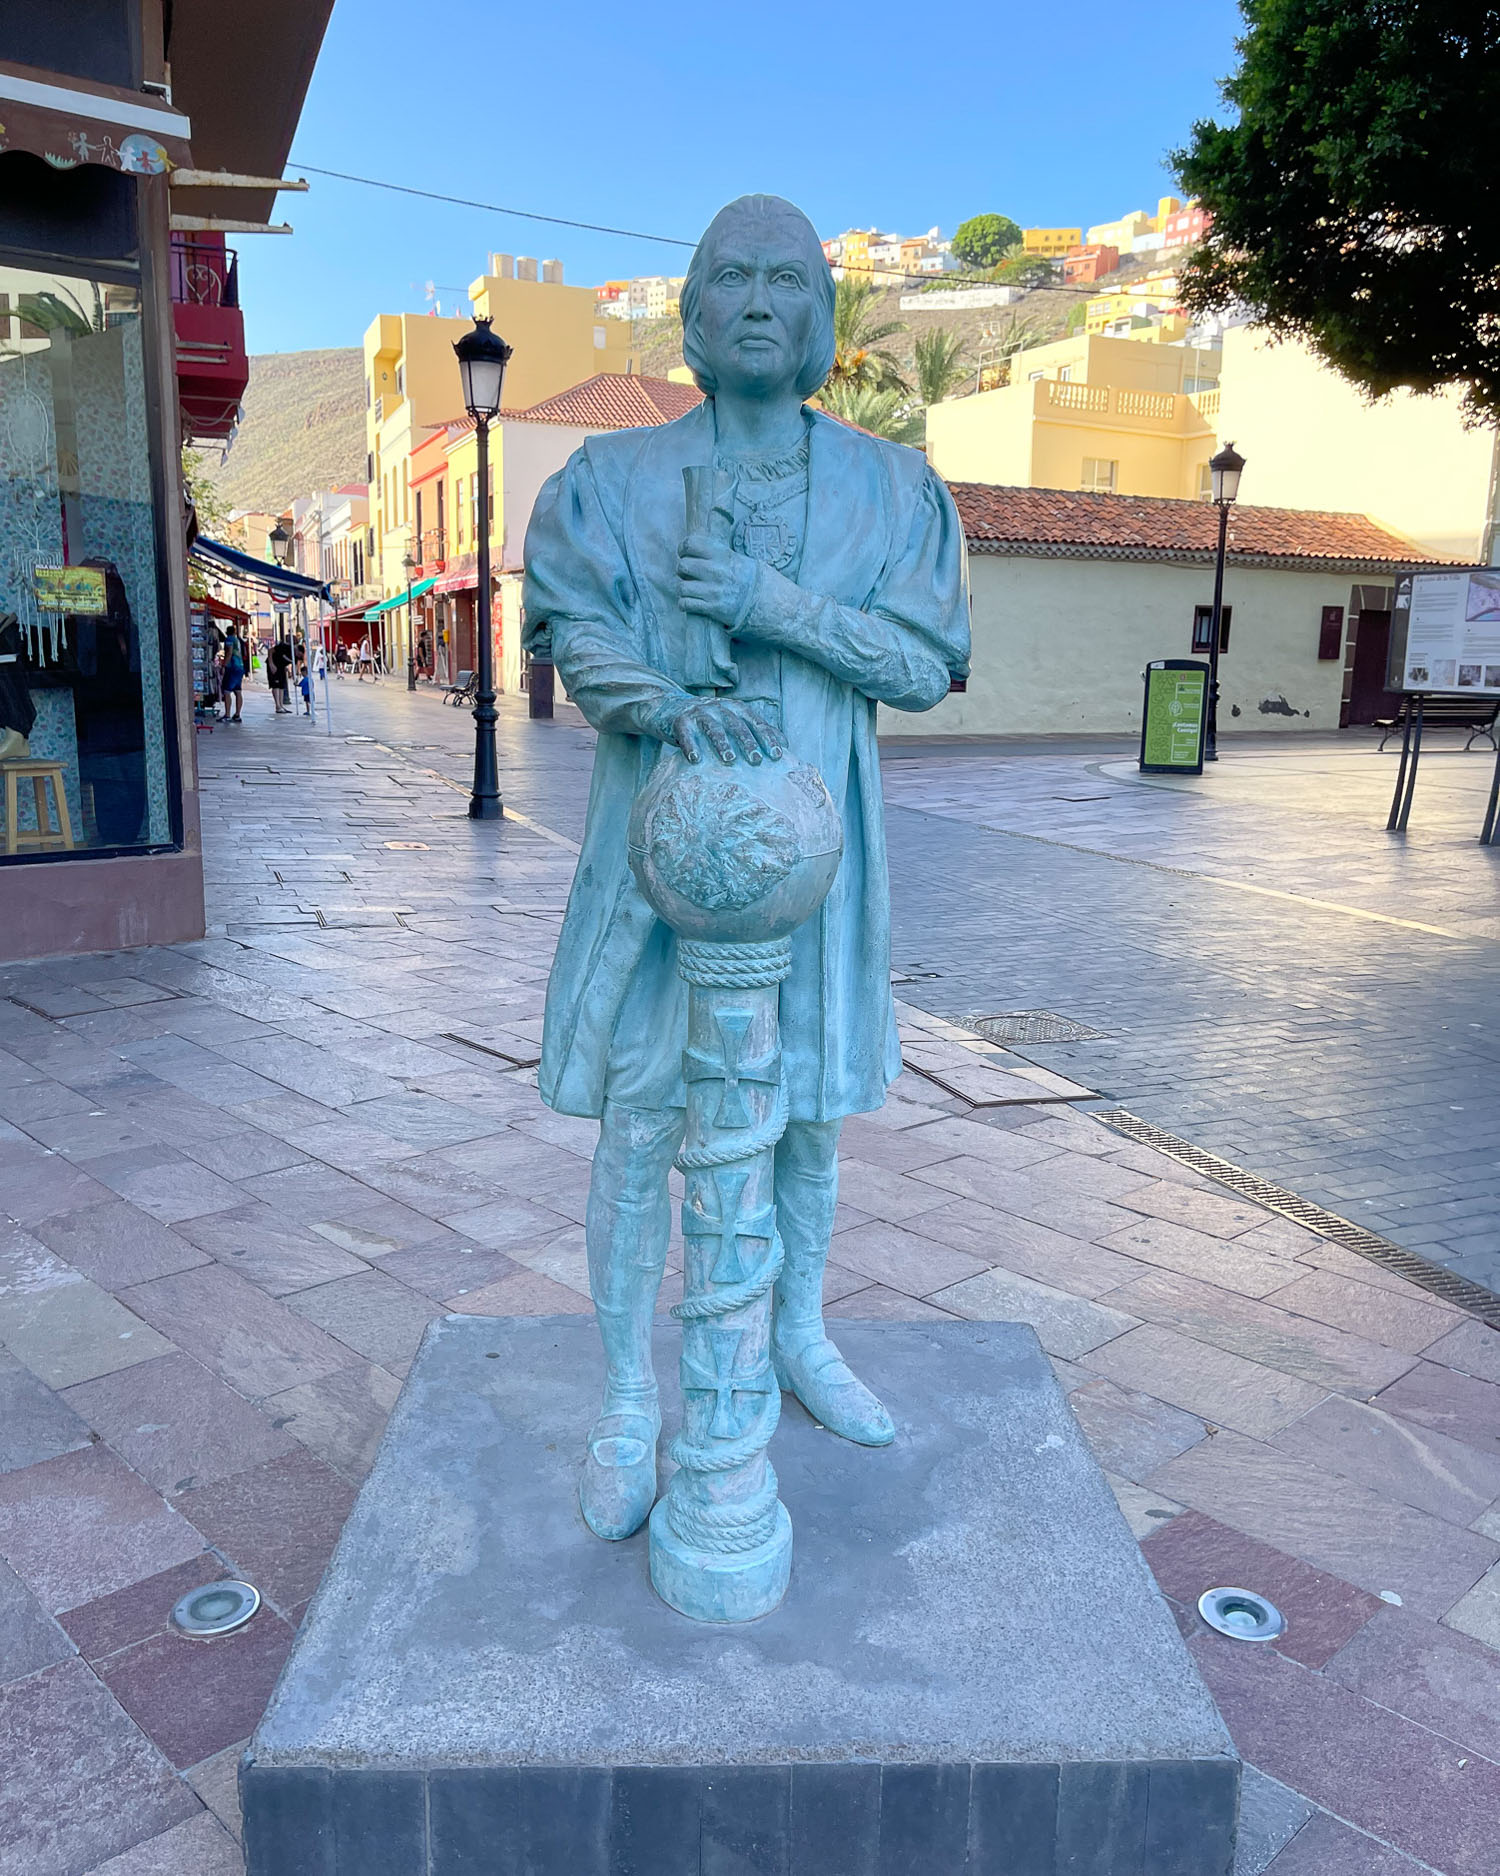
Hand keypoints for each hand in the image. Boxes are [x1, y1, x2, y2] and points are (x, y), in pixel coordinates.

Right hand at [665, 697, 781, 765]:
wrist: (669, 707)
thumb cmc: (708, 722)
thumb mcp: (732, 721)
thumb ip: (755, 730)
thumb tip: (785, 744)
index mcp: (736, 709)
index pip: (756, 723)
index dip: (767, 738)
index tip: (777, 755)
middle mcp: (720, 708)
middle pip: (737, 725)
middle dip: (748, 742)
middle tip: (757, 761)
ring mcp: (699, 713)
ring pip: (713, 728)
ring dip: (722, 744)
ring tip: (729, 760)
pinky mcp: (680, 720)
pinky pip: (686, 733)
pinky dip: (690, 746)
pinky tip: (695, 759)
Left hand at [677, 531, 757, 628]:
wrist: (762, 600)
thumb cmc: (745, 577)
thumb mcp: (734, 557)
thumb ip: (714, 551)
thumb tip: (691, 546)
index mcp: (722, 555)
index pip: (691, 544)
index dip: (683, 548)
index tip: (683, 553)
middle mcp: (717, 571)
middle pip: (683, 565)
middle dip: (681, 570)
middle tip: (686, 573)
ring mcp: (714, 591)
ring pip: (681, 586)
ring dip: (682, 588)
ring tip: (689, 589)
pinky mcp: (713, 608)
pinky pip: (686, 604)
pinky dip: (684, 603)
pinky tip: (689, 602)